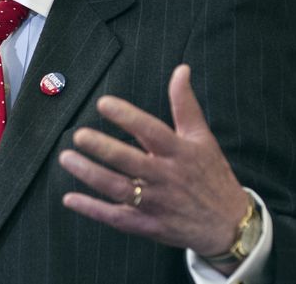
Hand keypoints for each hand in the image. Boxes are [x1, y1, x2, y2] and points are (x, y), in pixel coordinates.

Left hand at [59, 64, 247, 261]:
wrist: (228, 223)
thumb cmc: (212, 174)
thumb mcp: (202, 137)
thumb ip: (185, 104)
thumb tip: (181, 69)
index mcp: (179, 152)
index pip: (151, 130)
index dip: (127, 117)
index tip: (103, 103)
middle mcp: (166, 177)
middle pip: (130, 161)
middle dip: (103, 148)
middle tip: (79, 135)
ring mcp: (156, 204)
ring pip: (118, 189)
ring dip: (90, 175)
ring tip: (67, 159)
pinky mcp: (149, 226)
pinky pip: (116, 218)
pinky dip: (92, 209)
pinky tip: (70, 198)